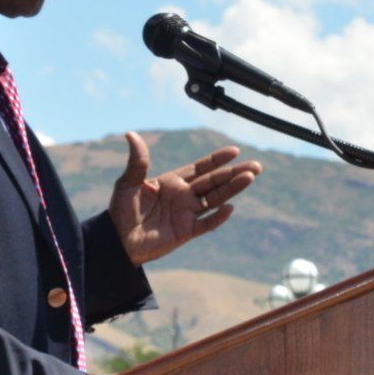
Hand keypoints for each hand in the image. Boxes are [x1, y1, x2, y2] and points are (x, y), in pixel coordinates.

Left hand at [107, 132, 261, 263]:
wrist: (117, 240)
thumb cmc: (120, 211)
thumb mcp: (128, 183)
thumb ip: (137, 161)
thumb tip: (130, 133)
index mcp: (172, 182)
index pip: (200, 168)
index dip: (217, 160)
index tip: (234, 151)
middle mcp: (183, 196)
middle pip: (214, 182)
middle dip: (234, 173)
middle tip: (256, 166)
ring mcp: (186, 214)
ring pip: (215, 200)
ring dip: (232, 189)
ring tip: (250, 177)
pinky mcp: (185, 232)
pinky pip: (205, 224)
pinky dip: (217, 218)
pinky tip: (229, 208)